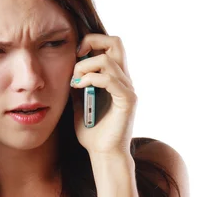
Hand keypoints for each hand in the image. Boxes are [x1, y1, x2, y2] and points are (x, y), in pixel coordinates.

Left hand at [70, 34, 136, 155]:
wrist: (103, 154)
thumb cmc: (93, 132)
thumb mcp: (78, 103)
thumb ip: (77, 85)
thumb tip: (68, 70)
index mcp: (114, 77)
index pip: (109, 45)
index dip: (91, 42)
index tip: (74, 55)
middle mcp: (124, 79)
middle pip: (115, 42)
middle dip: (92, 42)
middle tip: (76, 57)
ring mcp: (127, 89)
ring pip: (108, 60)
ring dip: (86, 66)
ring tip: (75, 81)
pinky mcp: (127, 100)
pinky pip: (110, 79)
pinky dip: (91, 79)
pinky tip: (79, 87)